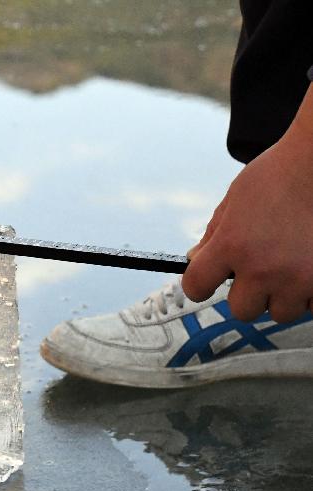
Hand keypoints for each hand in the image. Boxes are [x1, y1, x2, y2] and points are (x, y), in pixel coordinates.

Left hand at [182, 84, 312, 322]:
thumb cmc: (281, 173)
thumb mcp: (235, 199)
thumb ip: (213, 234)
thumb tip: (195, 259)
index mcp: (232, 245)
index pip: (196, 287)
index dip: (199, 285)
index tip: (206, 282)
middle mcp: (263, 268)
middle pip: (241, 310)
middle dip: (246, 293)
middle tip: (257, 272)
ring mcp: (298, 278)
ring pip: (279, 311)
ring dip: (280, 295)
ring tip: (288, 267)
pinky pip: (311, 305)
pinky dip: (308, 292)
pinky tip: (307, 267)